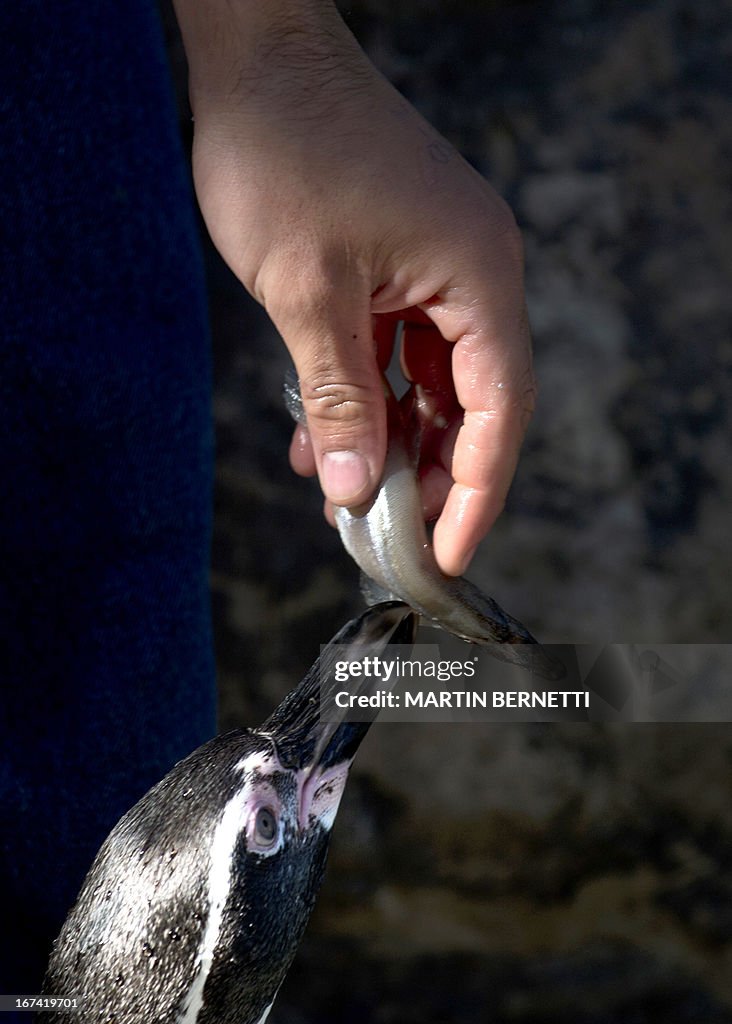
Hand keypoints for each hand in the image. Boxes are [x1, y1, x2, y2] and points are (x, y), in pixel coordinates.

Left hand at [176, 1, 534, 575]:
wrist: (256, 58)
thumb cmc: (284, 151)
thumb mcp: (307, 293)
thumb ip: (338, 399)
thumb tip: (356, 491)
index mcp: (477, 275)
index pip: (499, 410)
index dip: (476, 492)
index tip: (444, 555)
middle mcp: (472, 274)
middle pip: (473, 403)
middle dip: (430, 475)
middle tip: (388, 535)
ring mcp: (435, 269)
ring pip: (429, 384)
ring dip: (390, 441)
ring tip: (344, 497)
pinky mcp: (398, 266)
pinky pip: (394, 352)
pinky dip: (364, 398)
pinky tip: (321, 441)